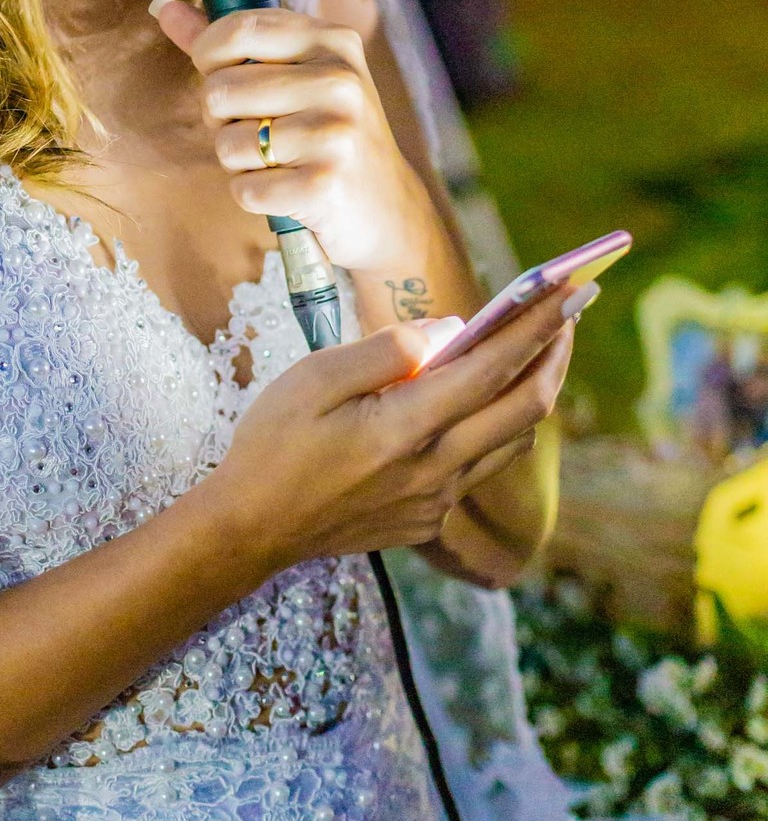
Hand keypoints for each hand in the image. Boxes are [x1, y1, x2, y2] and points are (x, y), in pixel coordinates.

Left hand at [151, 0, 426, 276]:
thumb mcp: (295, 74)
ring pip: (227, 143)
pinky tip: (286, 191)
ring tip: (276, 160)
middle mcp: (339, 82)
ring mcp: (335, 134)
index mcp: (332, 41)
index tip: (216, 71)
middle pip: (221, 89)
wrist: (387, 209)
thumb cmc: (326, 132)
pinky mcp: (324, 186)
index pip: (238, 28)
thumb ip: (229, 42)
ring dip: (238, 161)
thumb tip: (163, 7)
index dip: (206, 54)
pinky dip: (254, 196)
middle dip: (222, 118)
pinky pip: (244, 189)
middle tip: (258, 129)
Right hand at [208, 280, 577, 578]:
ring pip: (512, 441)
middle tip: (572, 311)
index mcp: (405, 429)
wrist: (250, 529)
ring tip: (541, 349)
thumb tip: (449, 330)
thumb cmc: (273, 444)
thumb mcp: (314, 378)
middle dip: (555, 353)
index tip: (566, 291)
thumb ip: (386, 351)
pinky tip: (484, 400)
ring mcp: (435, 500)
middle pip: (524, 408)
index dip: (535, 326)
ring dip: (535, 391)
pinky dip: (497, 424)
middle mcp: (434, 471)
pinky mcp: (428, 517)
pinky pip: (480, 464)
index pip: (492, 368)